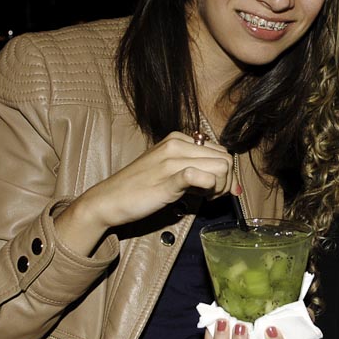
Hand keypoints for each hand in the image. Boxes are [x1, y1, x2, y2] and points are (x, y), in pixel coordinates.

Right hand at [56, 132, 236, 254]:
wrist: (108, 200)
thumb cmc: (140, 188)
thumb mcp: (170, 170)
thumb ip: (196, 168)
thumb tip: (230, 182)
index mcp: (179, 138)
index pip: (221, 150)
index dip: (226, 173)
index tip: (215, 189)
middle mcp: (177, 144)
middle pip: (226, 159)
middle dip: (226, 181)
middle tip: (212, 196)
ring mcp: (171, 161)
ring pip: (220, 168)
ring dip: (220, 187)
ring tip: (204, 198)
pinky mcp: (166, 180)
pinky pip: (198, 177)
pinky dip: (208, 188)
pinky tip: (199, 197)